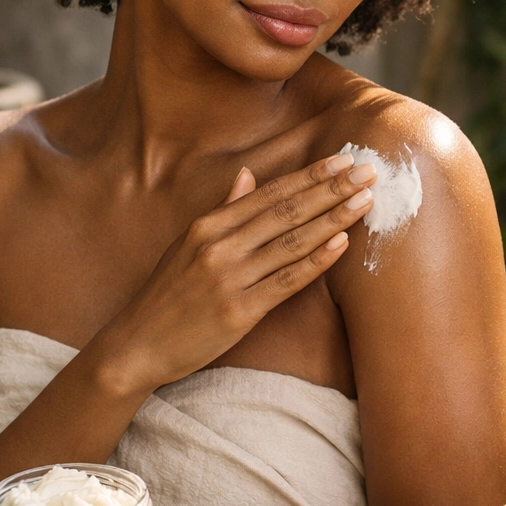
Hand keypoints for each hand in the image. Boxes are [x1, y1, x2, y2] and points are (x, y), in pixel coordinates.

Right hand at [98, 152, 374, 392]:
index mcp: (207, 225)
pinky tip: (342, 243)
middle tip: (368, 170)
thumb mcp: (187, 245)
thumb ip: (223, 210)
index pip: (270, 193)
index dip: (309, 176)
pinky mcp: (238, 311)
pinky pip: (286, 281)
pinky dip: (316, 261)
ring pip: (291, 242)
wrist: (137, 346)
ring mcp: (229, 278)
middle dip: (331, 189)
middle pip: (286, 211)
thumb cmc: (167, 295)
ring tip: (365, 199)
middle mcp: (218, 246)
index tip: (343, 160)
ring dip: (333, 218)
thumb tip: (247, 175)